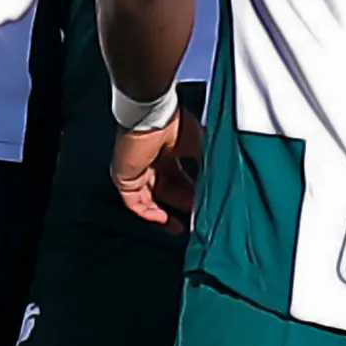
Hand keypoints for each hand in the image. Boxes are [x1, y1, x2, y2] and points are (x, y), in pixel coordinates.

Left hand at [110, 106, 202, 234]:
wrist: (152, 117)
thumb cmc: (175, 125)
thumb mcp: (199, 146)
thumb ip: (207, 164)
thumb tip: (220, 182)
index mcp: (169, 155)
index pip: (181, 182)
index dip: (193, 196)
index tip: (205, 208)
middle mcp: (152, 164)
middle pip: (168, 193)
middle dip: (182, 207)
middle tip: (196, 220)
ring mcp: (137, 172)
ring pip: (151, 201)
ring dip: (165, 215)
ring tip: (180, 228)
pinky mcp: (125, 179)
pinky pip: (135, 203)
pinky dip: (149, 213)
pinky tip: (163, 219)